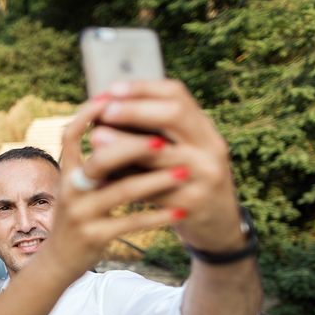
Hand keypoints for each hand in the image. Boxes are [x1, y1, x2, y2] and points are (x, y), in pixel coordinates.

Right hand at [48, 99, 179, 275]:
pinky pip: (131, 223)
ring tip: (184, 172)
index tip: (118, 99)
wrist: (59, 260)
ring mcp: (81, 213)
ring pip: (121, 191)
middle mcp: (70, 188)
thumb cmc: (77, 215)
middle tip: (164, 139)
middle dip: (134, 146)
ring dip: (156, 180)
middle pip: (101, 159)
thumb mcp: (77, 185)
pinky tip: (179, 211)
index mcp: (67, 171)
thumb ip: (94, 160)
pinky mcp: (94, 236)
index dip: (91, 113)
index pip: (71, 133)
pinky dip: (158, 216)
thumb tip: (118, 126)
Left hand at [83, 80, 244, 252]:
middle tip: (104, 111)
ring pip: (160, 154)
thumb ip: (156, 131)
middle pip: (173, 115)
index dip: (143, 88)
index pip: (177, 95)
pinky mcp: (190, 205)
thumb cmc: (189, 180)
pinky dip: (126, 179)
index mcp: (205, 130)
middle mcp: (210, 148)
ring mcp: (204, 176)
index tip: (112, 89)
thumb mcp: (185, 150)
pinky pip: (152, 190)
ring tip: (96, 138)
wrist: (218, 225)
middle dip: (134, 110)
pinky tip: (104, 175)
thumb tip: (105, 109)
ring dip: (124, 143)